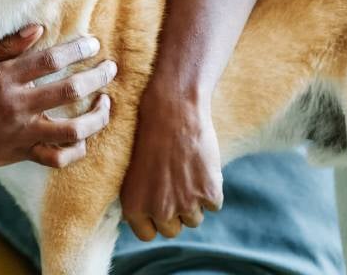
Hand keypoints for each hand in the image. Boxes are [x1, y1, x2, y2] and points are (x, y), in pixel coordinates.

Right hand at [0, 24, 115, 174]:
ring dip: (97, 117)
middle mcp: (17, 106)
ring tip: (105, 104)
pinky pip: (58, 158)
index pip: (50, 60)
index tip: (93, 45)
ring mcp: (22, 133)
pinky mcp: (23, 153)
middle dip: (97, 77)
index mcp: (3, 79)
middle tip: (110, 68)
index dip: (77, 50)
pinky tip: (83, 136)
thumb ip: (4, 45)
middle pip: (69, 90)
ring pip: (73, 130)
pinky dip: (77, 150)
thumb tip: (37, 30)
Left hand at [120, 92, 222, 239]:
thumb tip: (148, 218)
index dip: (154, 220)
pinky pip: (214, 205)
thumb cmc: (149, 136)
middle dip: (175, 213)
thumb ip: (140, 198)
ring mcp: (185, 204)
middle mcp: (158, 210)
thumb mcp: (132, 171)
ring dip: (194, 202)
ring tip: (186, 173)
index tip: (158, 206)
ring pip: (194, 219)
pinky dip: (211, 189)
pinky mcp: (209, 194)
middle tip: (175, 186)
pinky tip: (201, 167)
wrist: (172, 112)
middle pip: (172, 230)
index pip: (146, 234)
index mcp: (134, 206)